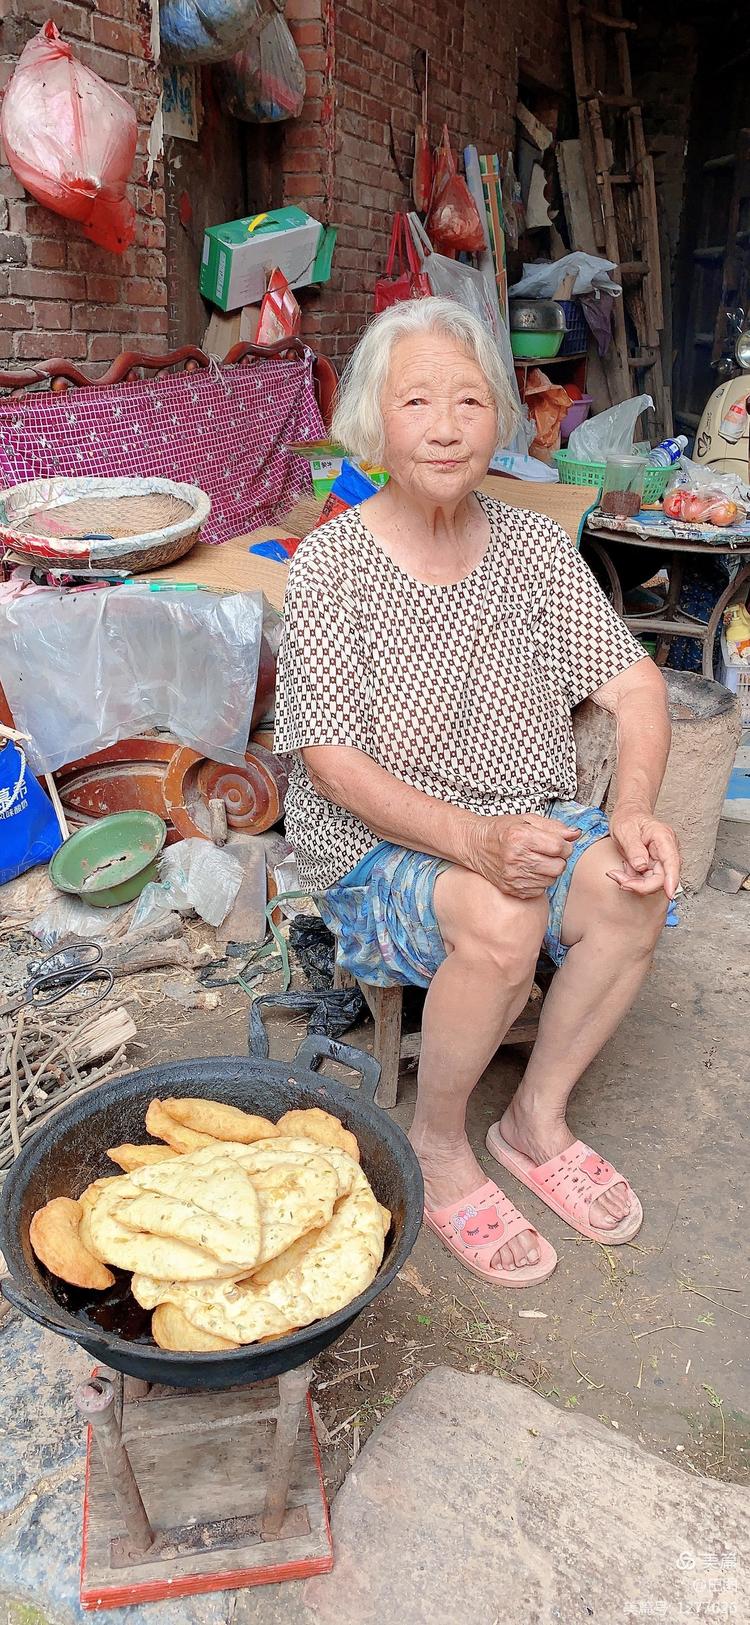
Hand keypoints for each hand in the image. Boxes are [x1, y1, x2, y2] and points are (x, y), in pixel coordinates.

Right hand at [466, 813, 580, 899]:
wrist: (475, 845)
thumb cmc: (502, 830)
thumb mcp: (528, 820)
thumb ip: (554, 827)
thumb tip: (576, 834)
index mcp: (521, 837)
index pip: (560, 847)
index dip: (565, 845)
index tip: (558, 843)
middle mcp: (516, 858)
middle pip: (559, 866)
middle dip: (558, 859)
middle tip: (547, 852)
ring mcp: (513, 876)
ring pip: (551, 880)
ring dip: (548, 871)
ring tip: (536, 860)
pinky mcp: (512, 889)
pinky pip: (540, 890)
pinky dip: (539, 881)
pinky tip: (528, 870)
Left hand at [608, 806, 679, 897]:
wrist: (629, 814)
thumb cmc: (628, 817)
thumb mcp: (625, 829)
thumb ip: (633, 848)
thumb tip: (641, 866)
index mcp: (663, 837)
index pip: (672, 862)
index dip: (671, 879)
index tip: (669, 893)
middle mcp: (666, 850)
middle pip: (661, 877)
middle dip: (640, 884)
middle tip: (619, 879)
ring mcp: (661, 859)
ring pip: (653, 882)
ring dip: (633, 883)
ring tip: (617, 874)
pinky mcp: (654, 866)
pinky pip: (646, 880)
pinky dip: (632, 880)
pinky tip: (623, 870)